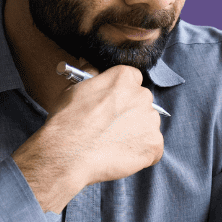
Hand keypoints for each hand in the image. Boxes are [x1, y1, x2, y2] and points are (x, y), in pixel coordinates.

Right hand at [13, 64, 163, 212]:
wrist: (69, 154)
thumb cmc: (68, 122)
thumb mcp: (74, 88)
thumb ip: (91, 75)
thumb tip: (91, 65)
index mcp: (124, 77)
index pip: (133, 79)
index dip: (122, 94)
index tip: (113, 105)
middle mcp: (142, 95)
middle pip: (142, 103)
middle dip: (130, 114)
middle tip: (111, 128)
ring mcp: (150, 121)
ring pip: (148, 126)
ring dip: (136, 134)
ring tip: (113, 144)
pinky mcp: (154, 144)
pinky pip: (153, 149)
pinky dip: (141, 154)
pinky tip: (121, 156)